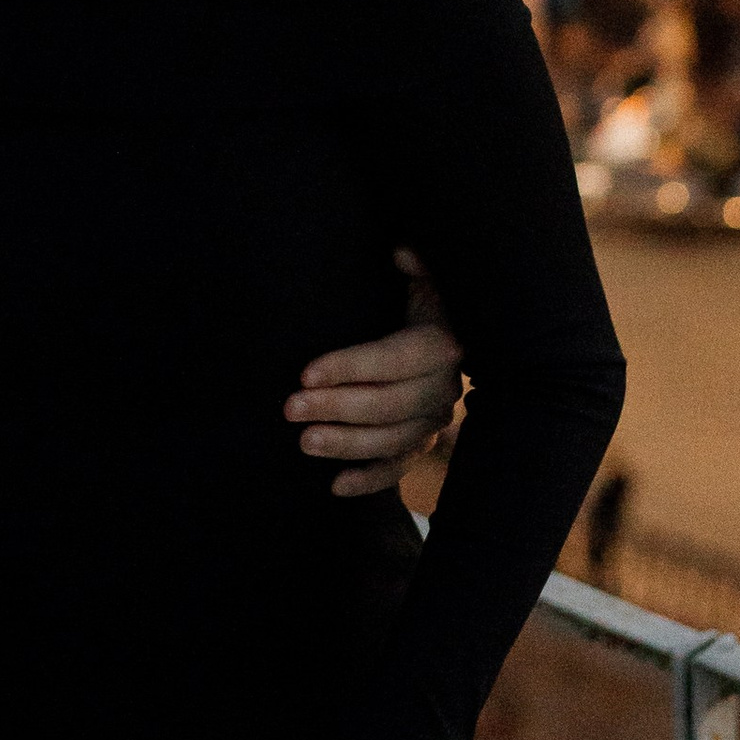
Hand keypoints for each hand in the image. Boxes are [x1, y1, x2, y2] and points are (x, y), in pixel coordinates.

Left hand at [283, 250, 463, 494]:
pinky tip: (335, 486)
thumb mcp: (425, 278)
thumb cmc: (423, 301)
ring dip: (346, 445)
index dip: (350, 367)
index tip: (305, 373)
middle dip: (336, 407)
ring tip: (303, 442)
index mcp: (440, 346)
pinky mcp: (425, 442)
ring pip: (391, 441)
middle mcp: (443, 388)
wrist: (450, 333)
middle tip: (289, 409)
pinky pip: (399, 467)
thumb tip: (401, 253)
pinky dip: (370, 480)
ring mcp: (436, 420)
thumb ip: (417, 266)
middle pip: (388, 405)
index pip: (392, 360)